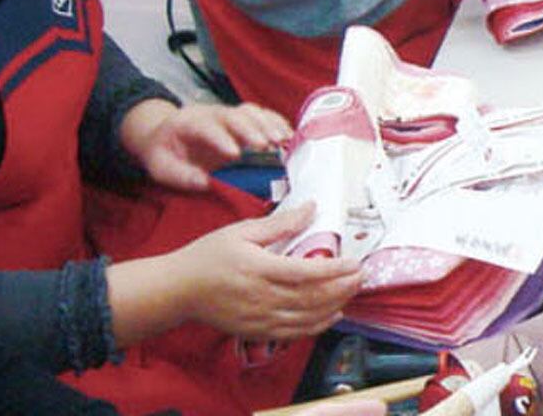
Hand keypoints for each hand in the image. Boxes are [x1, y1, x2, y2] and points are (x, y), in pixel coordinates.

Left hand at [120, 99, 291, 190]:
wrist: (164, 133)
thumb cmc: (164, 152)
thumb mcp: (161, 168)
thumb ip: (181, 176)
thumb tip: (206, 182)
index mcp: (190, 123)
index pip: (208, 126)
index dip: (222, 138)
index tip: (235, 154)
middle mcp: (212, 113)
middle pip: (235, 115)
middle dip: (252, 129)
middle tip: (266, 146)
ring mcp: (228, 114)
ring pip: (251, 112)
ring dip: (268, 124)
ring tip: (282, 140)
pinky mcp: (241, 119)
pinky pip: (261, 114)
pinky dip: (276, 122)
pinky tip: (287, 136)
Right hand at [170, 204, 362, 339]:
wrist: (179, 290)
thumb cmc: (210, 255)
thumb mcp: (243, 230)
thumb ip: (281, 223)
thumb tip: (312, 207)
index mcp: (259, 269)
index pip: (306, 273)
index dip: (335, 270)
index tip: (356, 262)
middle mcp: (262, 298)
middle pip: (311, 298)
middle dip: (342, 288)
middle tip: (363, 276)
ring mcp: (259, 319)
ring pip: (306, 319)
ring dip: (334, 307)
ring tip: (353, 293)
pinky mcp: (255, 332)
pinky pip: (293, 334)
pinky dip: (316, 326)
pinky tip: (332, 316)